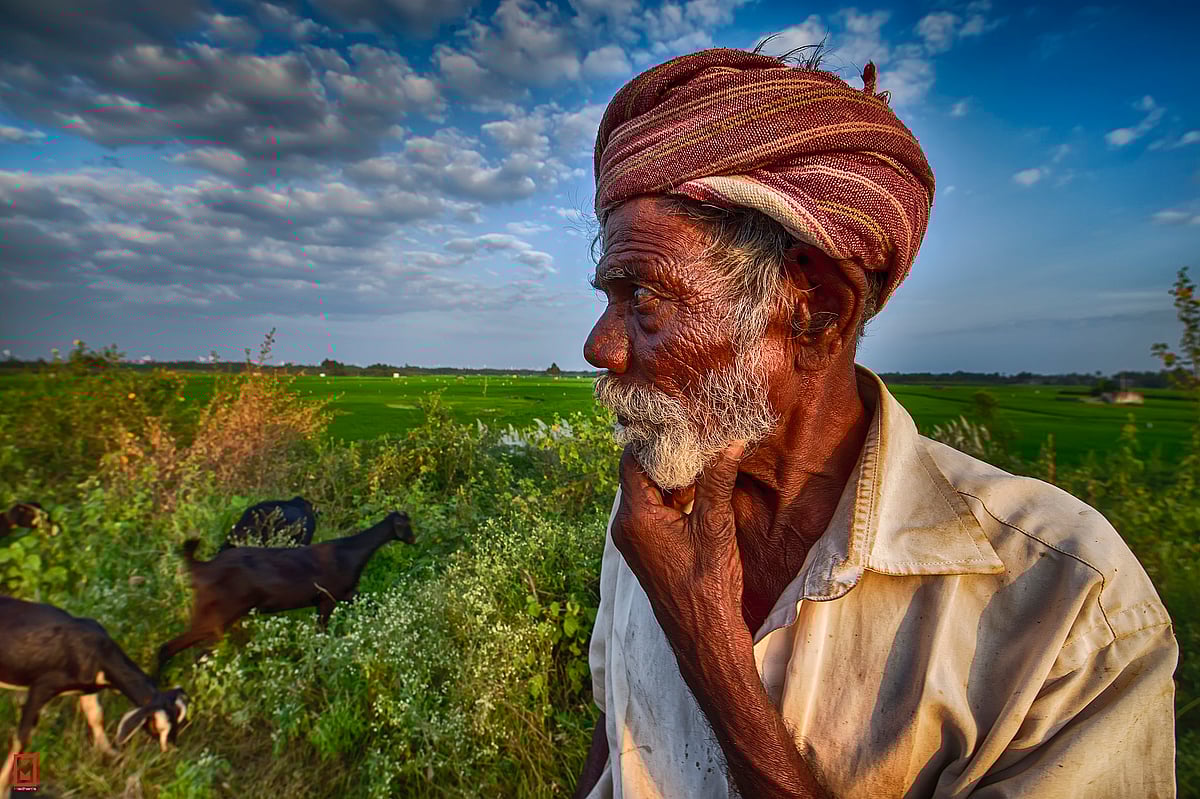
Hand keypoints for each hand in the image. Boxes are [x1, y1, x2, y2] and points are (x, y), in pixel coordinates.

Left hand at [611, 441, 747, 649]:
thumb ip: (717, 481)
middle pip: (639, 474)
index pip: (633, 460)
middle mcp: (626, 525)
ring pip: (648, 492)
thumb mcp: (715, 527)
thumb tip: (730, 441)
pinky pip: (653, 510)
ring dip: (673, 476)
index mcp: (636, 517)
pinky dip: (672, 496)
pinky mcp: (645, 548)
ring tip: (703, 455)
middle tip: (695, 433)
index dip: (654, 438)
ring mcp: (633, 538)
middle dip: (667, 454)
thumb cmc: (709, 586)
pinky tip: (700, 486)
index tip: (677, 421)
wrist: (704, 636)